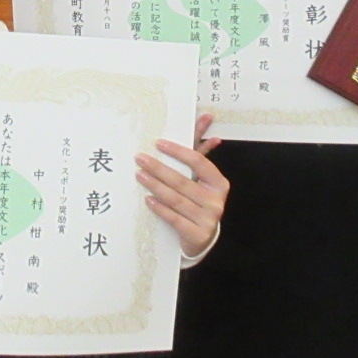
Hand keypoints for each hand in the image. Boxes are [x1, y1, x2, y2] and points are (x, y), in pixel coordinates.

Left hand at [138, 117, 229, 258]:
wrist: (202, 239)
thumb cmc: (199, 203)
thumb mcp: (201, 180)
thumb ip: (201, 151)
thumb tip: (205, 118)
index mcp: (218, 183)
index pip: (198, 162)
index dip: (178, 151)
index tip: (158, 143)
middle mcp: (216, 201)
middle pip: (182, 181)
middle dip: (158, 168)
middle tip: (140, 158)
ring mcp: (207, 219)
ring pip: (176, 199)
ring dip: (155, 185)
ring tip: (139, 175)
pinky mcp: (197, 234)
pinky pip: (174, 218)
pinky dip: (160, 208)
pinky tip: (147, 199)